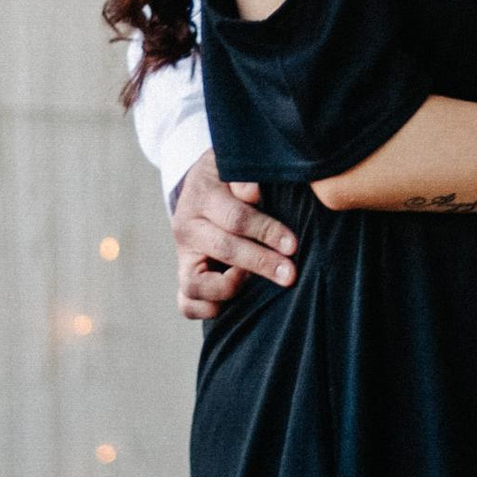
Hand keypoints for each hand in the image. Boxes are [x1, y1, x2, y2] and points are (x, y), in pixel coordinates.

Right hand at [170, 162, 298, 320]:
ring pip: (194, 284)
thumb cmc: (230, 177)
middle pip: (223, 250)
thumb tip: (252, 191)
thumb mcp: (235, 166)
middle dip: (261, 263)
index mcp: (202, 197)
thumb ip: (244, 176)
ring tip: (255, 283)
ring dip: (229, 289)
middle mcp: (187, 227)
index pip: (235, 219)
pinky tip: (237, 302)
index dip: (266, 232)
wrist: (204, 184)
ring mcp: (183, 255)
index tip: (292, 245)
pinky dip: (208, 310)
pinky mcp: (185, 276)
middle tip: (290, 273)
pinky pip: (187, 305)